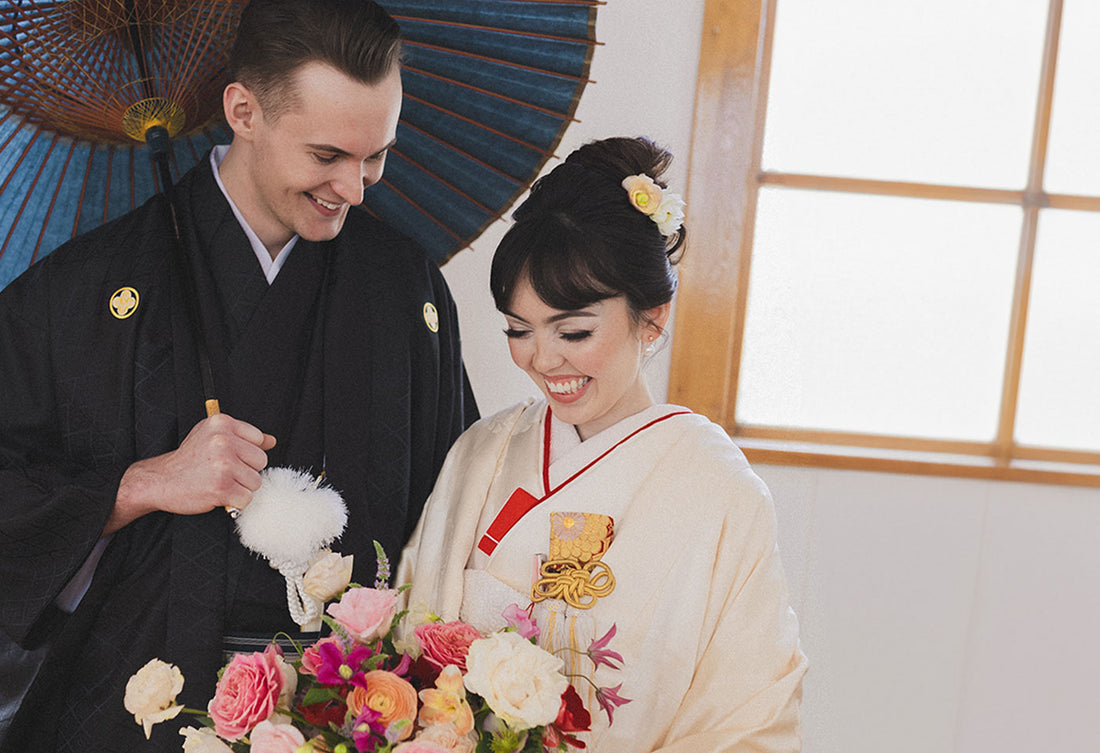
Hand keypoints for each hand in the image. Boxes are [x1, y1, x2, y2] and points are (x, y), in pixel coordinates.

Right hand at [107, 413, 276, 532]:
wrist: (160, 480)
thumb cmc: (190, 459)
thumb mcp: (213, 436)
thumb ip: (243, 437)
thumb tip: (272, 441)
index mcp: (222, 423)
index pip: (259, 439)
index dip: (247, 453)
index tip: (230, 457)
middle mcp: (223, 441)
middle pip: (261, 461)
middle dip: (246, 470)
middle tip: (223, 472)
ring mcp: (222, 464)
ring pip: (256, 481)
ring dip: (241, 487)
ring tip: (220, 482)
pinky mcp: (221, 487)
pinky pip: (247, 499)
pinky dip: (235, 502)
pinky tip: (219, 494)